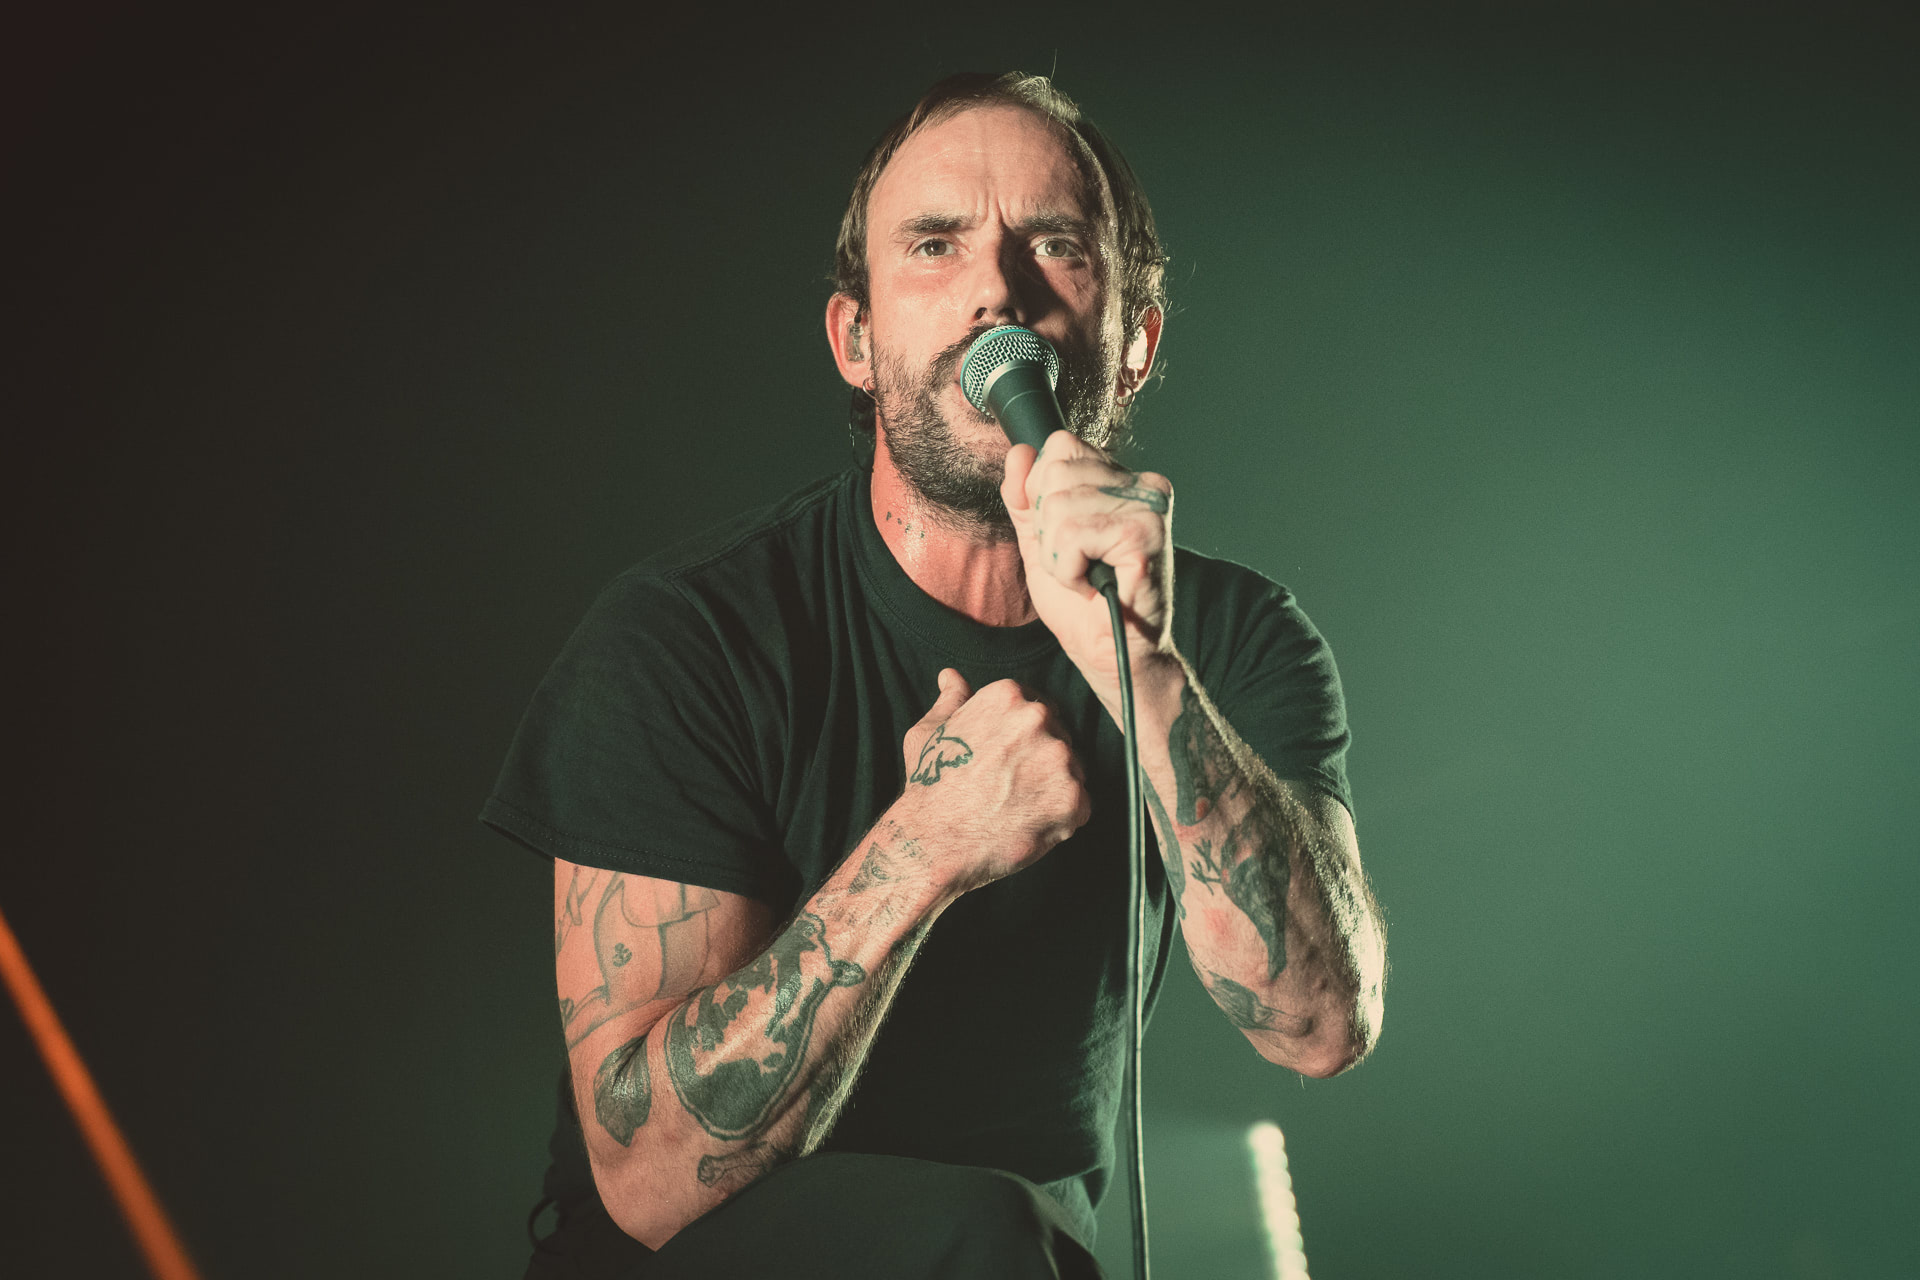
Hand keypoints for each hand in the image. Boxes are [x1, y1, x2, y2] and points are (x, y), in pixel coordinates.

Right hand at [895, 668, 1091, 893]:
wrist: (934, 839)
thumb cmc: (930, 785)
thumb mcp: (929, 731)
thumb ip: (951, 700)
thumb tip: (951, 677)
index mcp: (1008, 696)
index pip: (1037, 708)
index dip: (1024, 738)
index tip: (1009, 758)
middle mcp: (1039, 719)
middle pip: (1058, 737)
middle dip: (1040, 761)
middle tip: (1010, 786)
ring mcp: (1060, 759)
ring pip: (1071, 770)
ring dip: (1052, 788)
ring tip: (1017, 806)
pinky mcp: (1073, 798)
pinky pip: (1080, 805)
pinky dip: (1061, 817)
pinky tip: (1029, 823)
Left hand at [1000, 430, 1174, 690]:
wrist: (1113, 654)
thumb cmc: (1084, 605)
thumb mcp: (1041, 543)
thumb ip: (1025, 499)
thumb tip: (1018, 453)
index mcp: (1121, 478)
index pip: (1059, 446)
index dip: (1042, 495)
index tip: (1067, 538)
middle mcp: (1142, 484)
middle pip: (1054, 473)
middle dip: (1048, 530)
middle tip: (1080, 562)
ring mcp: (1148, 506)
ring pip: (1058, 507)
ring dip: (1058, 556)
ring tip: (1087, 576)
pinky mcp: (1143, 533)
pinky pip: (1072, 535)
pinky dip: (1069, 570)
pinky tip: (1093, 585)